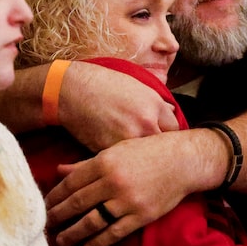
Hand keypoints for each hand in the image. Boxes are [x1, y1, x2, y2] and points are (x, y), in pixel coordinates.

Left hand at [45, 132, 197, 245]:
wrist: (182, 160)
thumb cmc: (148, 151)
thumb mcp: (116, 150)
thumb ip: (87, 163)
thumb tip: (60, 171)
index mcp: (105, 162)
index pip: (72, 183)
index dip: (55, 196)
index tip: (45, 204)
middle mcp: (113, 181)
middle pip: (77, 203)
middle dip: (59, 215)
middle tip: (47, 224)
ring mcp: (127, 200)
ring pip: (92, 221)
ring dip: (74, 233)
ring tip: (62, 240)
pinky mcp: (141, 215)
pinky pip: (114, 233)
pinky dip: (98, 242)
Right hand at [61, 62, 179, 150]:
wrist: (72, 89)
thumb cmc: (103, 84)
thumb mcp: (136, 86)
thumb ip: (156, 103)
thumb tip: (172, 113)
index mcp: (154, 105)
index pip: (175, 129)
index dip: (168, 135)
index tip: (162, 138)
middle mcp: (146, 122)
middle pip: (162, 146)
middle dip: (157, 150)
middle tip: (153, 153)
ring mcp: (128, 138)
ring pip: (143, 158)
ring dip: (141, 159)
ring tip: (137, 158)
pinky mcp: (110, 150)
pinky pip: (122, 161)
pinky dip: (121, 161)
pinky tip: (119, 157)